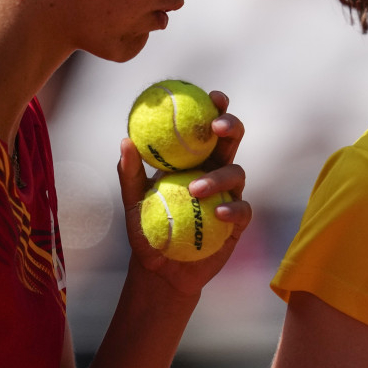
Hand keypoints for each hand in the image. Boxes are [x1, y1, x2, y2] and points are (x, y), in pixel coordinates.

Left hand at [118, 90, 250, 296]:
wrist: (161, 271)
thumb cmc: (146, 231)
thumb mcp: (132, 202)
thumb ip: (129, 173)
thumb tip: (125, 140)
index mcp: (193, 160)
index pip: (206, 128)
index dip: (215, 108)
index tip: (211, 97)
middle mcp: (215, 172)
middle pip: (232, 141)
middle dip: (230, 127)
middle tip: (216, 127)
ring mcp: (229, 196)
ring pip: (237, 173)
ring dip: (219, 176)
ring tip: (196, 190)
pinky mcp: (237, 222)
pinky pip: (242, 209)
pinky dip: (232, 208)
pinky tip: (218, 213)